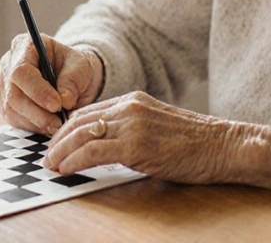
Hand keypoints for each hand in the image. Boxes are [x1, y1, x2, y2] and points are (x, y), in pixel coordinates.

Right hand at [0, 34, 103, 135]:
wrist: (72, 78)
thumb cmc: (75, 67)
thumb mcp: (81, 66)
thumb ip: (73, 80)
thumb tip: (64, 101)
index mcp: (24, 46)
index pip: (21, 71)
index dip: (37, 91)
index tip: (57, 105)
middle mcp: (8, 65)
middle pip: (13, 94)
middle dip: (37, 113)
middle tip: (59, 122)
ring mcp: (4, 86)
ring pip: (12, 111)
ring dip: (36, 123)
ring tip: (58, 125)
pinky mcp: (6, 105)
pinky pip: (14, 122)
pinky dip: (33, 128)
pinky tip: (49, 126)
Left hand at [42, 91, 235, 184]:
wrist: (222, 145)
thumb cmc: (195, 143)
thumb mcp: (157, 127)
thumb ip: (131, 131)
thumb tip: (105, 148)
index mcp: (133, 100)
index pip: (88, 111)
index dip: (68, 129)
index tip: (57, 144)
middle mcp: (129, 107)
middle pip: (79, 121)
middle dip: (58, 140)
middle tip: (48, 157)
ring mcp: (132, 124)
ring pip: (81, 134)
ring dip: (61, 152)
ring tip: (51, 166)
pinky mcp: (136, 145)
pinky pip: (93, 151)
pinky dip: (74, 161)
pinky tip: (66, 170)